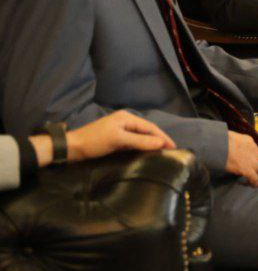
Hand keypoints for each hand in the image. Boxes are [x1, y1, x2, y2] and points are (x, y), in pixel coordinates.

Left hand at [53, 111, 174, 164]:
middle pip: (147, 131)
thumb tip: (160, 143)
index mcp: (127, 118)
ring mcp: (120, 130)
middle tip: (170, 151)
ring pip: (141, 136)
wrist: (71, 148)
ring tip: (161, 153)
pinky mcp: (115, 138)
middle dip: (159, 140)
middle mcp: (125, 121)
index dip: (163, 137)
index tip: (173, 148)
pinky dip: (142, 146)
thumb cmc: (94, 141)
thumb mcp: (118, 140)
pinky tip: (146, 153)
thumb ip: (140, 141)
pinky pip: (134, 141)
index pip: (150, 127)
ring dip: (151, 143)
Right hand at [226, 131, 257, 186]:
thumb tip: (247, 149)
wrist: (216, 142)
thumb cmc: (222, 140)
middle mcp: (255, 153)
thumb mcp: (238, 138)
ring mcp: (251, 161)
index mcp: (253, 145)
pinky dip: (254, 183)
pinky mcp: (244, 168)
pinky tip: (250, 184)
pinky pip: (255, 178)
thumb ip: (245, 144)